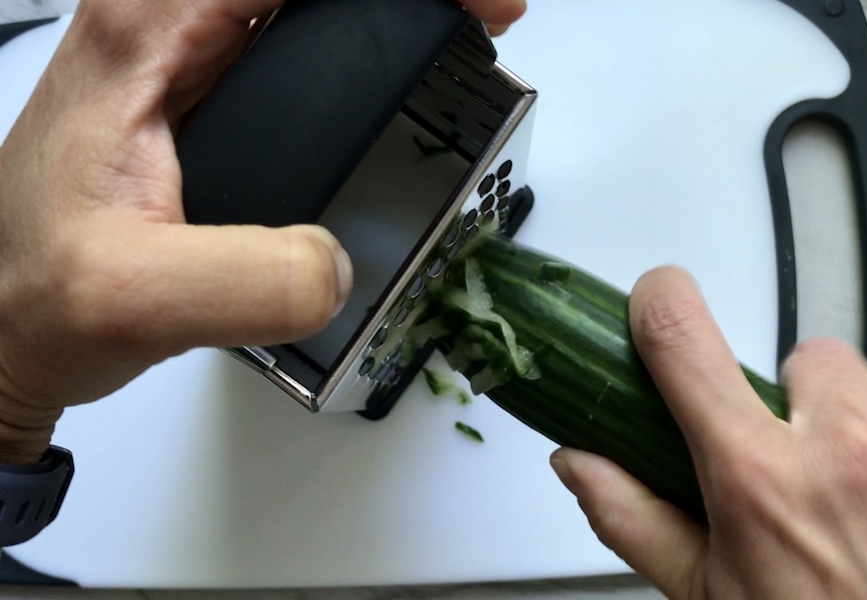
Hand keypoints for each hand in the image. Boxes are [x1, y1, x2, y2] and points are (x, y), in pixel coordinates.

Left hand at [0, 0, 525, 463]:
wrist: (4, 319)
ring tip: (462, 24)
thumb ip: (252, 281)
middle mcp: (162, 17)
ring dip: (387, 6)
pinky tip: (399, 51)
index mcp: (147, 29)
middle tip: (485, 14)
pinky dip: (364, 27)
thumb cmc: (35, 298)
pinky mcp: (198, 79)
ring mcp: (181, 45)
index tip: (483, 7)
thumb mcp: (138, 299)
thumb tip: (337, 261)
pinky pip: (297, 24)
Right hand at [550, 267, 866, 598]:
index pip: (681, 337)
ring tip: (857, 497)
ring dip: (859, 427)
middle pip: (801, 355)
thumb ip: (630, 518)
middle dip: (792, 399)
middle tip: (792, 463)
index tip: (654, 300)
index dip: (657, 300)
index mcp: (756, 475)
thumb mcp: (707, 594)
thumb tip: (578, 465)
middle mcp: (844, 447)